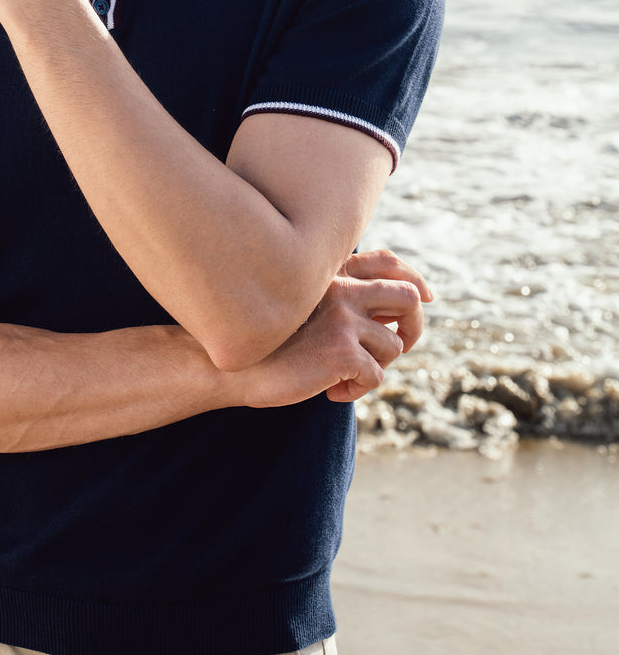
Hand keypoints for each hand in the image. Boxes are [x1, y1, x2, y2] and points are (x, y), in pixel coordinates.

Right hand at [240, 248, 432, 407]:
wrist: (228, 365)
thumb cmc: (264, 344)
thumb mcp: (301, 311)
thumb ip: (336, 302)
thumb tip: (382, 315)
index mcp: (331, 276)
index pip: (387, 262)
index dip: (413, 278)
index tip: (425, 296)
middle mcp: (341, 290)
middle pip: (408, 297)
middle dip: (414, 325)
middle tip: (399, 345)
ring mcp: (343, 319)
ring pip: (394, 345)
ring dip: (376, 367)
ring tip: (344, 377)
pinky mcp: (343, 350)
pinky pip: (375, 376)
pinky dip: (357, 391)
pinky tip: (330, 392)